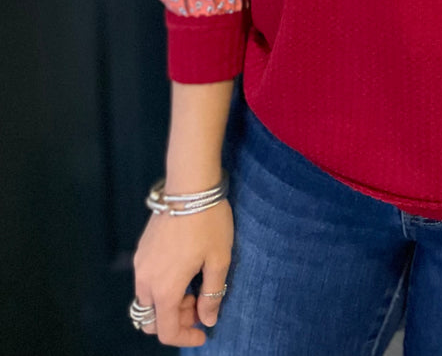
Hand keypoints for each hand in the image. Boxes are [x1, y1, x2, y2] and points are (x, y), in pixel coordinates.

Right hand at [132, 201, 233, 345]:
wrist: (189, 185)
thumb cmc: (208, 222)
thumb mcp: (219, 260)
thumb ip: (212, 294)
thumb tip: (208, 319)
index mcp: (164, 288)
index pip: (166, 331)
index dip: (185, 338)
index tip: (204, 333)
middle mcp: (145, 280)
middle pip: (152, 319)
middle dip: (176, 320)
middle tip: (200, 303)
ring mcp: (140, 263)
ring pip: (147, 300)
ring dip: (168, 303)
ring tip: (195, 284)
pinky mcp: (141, 249)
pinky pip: (146, 281)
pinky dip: (162, 287)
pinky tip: (183, 269)